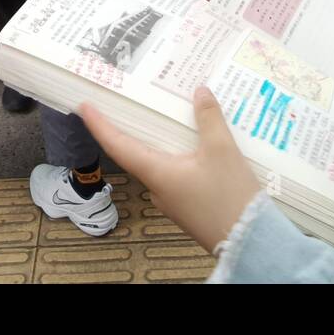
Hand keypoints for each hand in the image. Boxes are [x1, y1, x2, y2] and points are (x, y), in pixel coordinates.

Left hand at [79, 86, 261, 252]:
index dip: (100, 125)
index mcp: (157, 173)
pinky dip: (177, 154)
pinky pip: (175, 173)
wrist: (249, 242)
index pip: (119, 146)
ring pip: (158, 163)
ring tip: (165, 117)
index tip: (84, 108)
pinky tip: (193, 144)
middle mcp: (158, 187)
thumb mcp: (222, 151)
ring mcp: (172, 199)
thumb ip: (209, 118)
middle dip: (130, 128)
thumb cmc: (229, 198)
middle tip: (126, 103)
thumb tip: (199, 92)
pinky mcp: (187, 205)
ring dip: (157, 141)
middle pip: (136, 152)